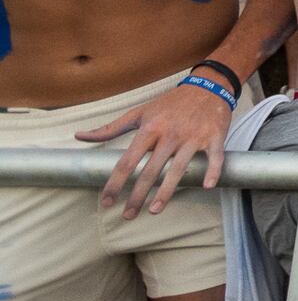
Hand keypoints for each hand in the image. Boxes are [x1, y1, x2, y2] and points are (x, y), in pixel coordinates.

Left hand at [77, 78, 235, 217]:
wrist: (209, 85)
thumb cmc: (171, 103)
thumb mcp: (139, 112)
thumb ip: (110, 128)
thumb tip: (79, 135)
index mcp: (151, 128)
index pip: (128, 161)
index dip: (115, 183)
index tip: (107, 201)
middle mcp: (171, 134)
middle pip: (151, 171)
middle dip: (137, 196)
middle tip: (128, 215)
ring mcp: (193, 136)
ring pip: (178, 169)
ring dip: (166, 192)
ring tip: (153, 211)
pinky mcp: (215, 136)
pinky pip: (215, 157)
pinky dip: (213, 171)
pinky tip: (207, 186)